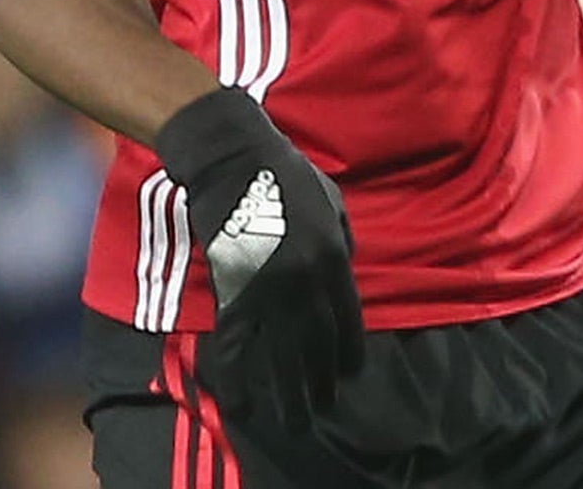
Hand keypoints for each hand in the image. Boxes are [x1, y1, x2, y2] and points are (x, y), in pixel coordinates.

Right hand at [155, 87, 365, 418]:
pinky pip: (238, 342)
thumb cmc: (287, 175)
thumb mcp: (333, 202)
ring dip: (290, 390)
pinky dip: (240, 375)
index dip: (349, 350)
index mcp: (333, 255)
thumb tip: (346, 273)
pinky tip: (245, 401)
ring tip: (296, 419)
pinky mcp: (233, 290)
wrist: (234, 162)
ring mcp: (268, 288)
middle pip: (318, 342)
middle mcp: (305, 278)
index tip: (350, 375)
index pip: (348, 316)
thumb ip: (344, 240)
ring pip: (283, 351)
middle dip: (322, 380)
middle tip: (323, 407)